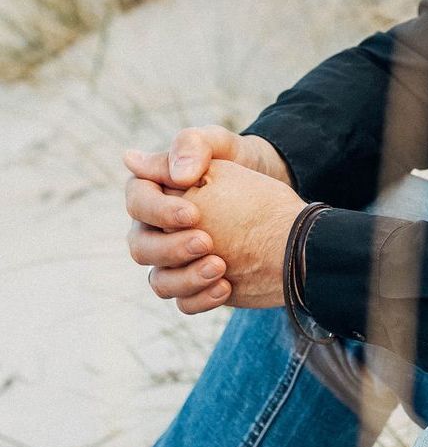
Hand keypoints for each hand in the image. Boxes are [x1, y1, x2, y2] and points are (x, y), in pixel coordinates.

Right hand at [125, 125, 294, 314]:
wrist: (271, 195)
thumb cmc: (238, 161)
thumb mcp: (220, 144)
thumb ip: (193, 147)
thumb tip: (165, 170)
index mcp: (152, 190)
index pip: (137, 203)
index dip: (159, 212)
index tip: (193, 214)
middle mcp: (154, 228)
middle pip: (141, 248)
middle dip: (172, 248)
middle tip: (208, 243)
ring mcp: (172, 260)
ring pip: (160, 281)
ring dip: (186, 279)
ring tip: (220, 267)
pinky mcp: (193, 283)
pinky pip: (184, 302)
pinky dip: (200, 299)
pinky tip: (226, 287)